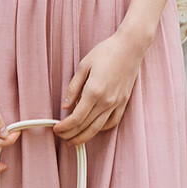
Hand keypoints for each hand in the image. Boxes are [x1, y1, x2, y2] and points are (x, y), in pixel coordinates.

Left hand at [52, 29, 147, 145]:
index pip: (76, 118)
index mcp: (94, 91)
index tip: (56, 128)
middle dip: (71, 135)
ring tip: (74, 141)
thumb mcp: (83, 65)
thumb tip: (65, 106)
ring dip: (84, 137)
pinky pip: (112, 122)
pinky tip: (93, 129)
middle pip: (85, 126)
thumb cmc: (107, 51)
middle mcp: (106, 101)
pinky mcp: (123, 102)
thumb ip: (73, 88)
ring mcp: (116, 103)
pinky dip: (101, 129)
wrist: (130, 47)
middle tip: (61, 137)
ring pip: (98, 128)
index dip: (64, 127)